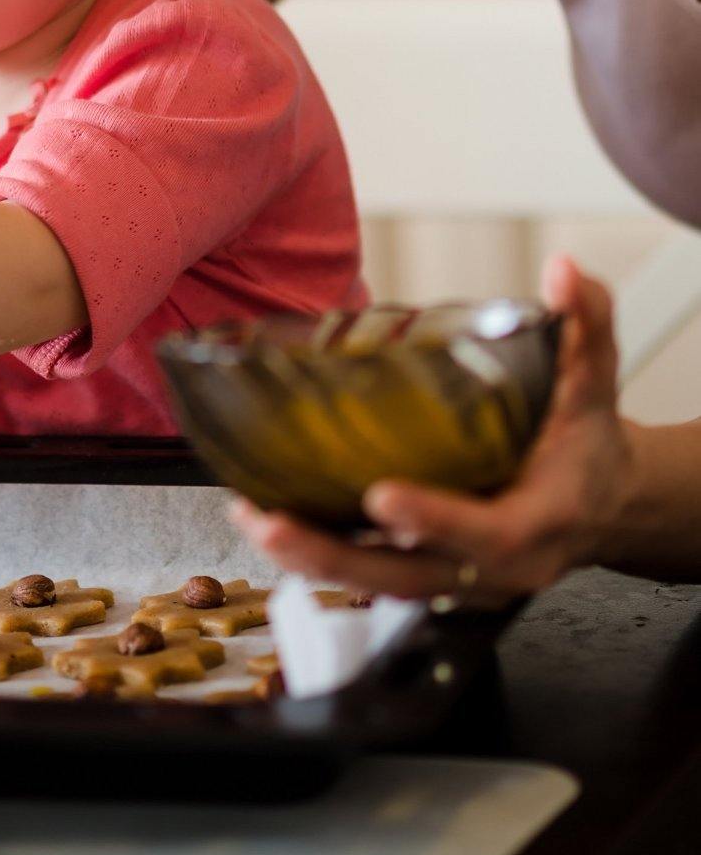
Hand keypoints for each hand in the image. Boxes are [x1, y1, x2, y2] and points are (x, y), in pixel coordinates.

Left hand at [230, 255, 626, 601]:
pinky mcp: (422, 573)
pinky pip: (364, 574)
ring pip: (375, 584)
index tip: (382, 497)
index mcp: (538, 522)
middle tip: (277, 523)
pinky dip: (315, 553)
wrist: (599, 505)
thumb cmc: (585, 443)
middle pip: (409, 576)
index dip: (438, 520)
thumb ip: (583, 324)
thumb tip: (563, 271)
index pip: (490, 534)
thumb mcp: (593, 383)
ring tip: (254, 519)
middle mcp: (490, 566)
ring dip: (310, 558)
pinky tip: (265, 520)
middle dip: (337, 555)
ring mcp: (453, 577)